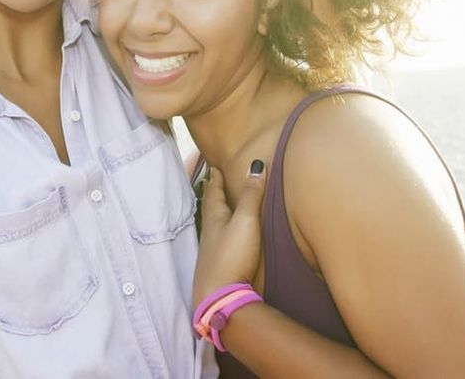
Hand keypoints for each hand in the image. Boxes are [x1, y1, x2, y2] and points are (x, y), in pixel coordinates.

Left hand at [192, 163, 267, 305]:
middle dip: (213, 194)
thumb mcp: (246, 221)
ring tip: (222, 207)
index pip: (213, 192)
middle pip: (209, 208)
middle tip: (214, 182)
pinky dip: (222, 233)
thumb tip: (255, 165)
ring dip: (217, 214)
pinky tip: (226, 239)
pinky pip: (218, 242)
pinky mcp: (218, 267)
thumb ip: (251, 195)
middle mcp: (209, 233)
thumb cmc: (232, 256)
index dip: (215, 179)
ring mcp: (211, 252)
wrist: (220, 298)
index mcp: (214, 218)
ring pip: (213, 226)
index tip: (214, 168)